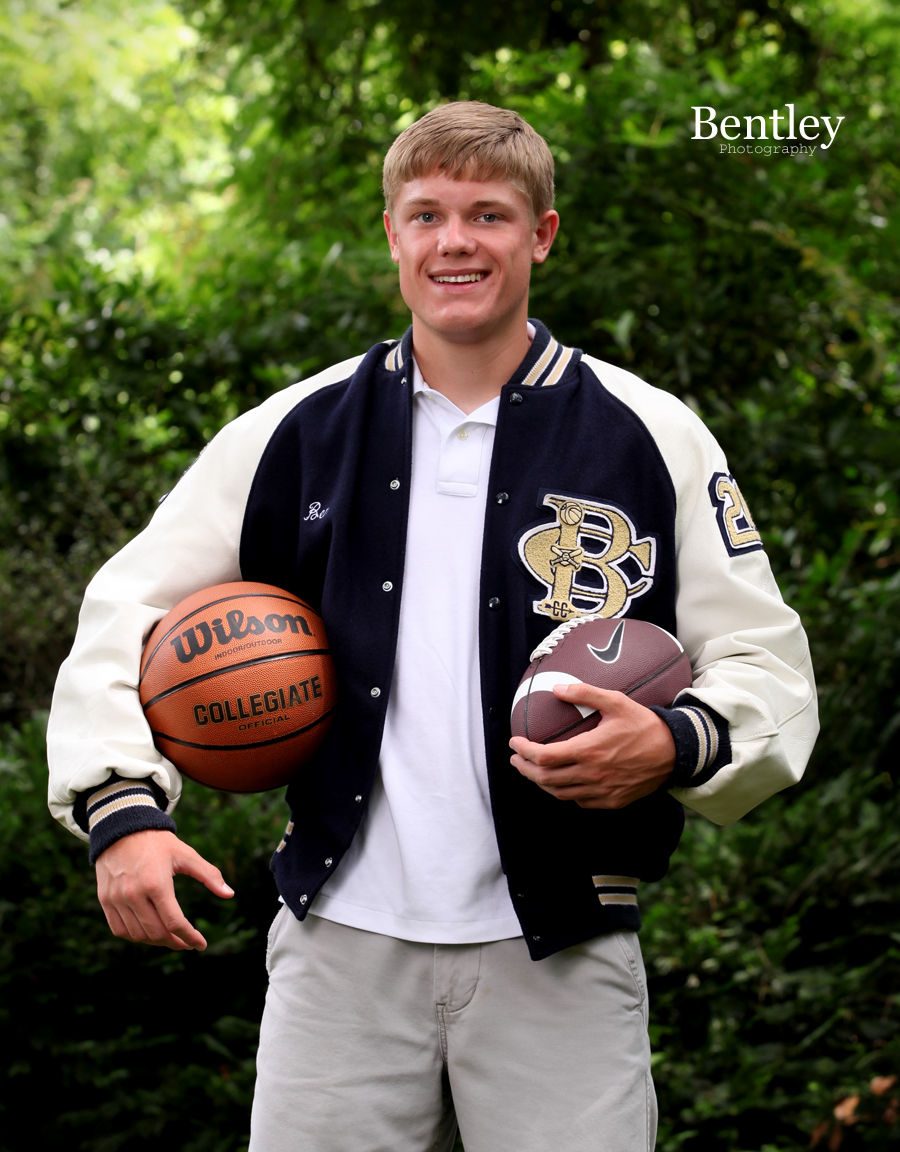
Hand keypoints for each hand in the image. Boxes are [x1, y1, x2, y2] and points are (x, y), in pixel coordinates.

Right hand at [95, 829, 232, 950]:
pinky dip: (135, 937)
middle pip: (157, 933)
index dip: (191, 937)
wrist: (122, 828)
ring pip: (138, 935)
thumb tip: (230, 894)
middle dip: (175, 942)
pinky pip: (120, 930)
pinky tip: (149, 933)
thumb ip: (209, 874)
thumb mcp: (186, 854)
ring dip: (156, 942)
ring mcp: (116, 898)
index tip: (201, 944)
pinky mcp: (105, 900)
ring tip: (171, 937)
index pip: (175, 923)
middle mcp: (133, 894)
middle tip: (187, 942)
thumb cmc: (158, 842)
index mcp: (156, 883)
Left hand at [509, 683, 675, 808]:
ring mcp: (602, 791)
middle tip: (516, 760)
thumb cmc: (644, 725)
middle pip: (545, 779)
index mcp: (589, 750)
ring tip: (532, 772)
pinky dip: (565, 793)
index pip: (544, 756)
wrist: (675, 752)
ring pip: (560, 794)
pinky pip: (580, 802)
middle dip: (525, 769)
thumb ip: (585, 693)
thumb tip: (557, 688)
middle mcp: (592, 775)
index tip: (514, 743)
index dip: (524, 751)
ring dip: (541, 783)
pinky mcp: (612, 801)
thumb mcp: (616, 702)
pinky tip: (562, 783)